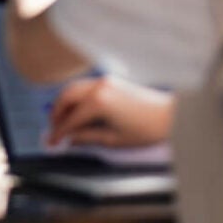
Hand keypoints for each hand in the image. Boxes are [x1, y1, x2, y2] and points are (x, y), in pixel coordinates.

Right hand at [47, 75, 173, 147]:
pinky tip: (76, 110)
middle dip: (56, 113)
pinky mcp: (110, 80)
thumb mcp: (114, 139)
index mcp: (98, 102)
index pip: (70, 119)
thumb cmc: (146, 130)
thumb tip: (70, 140)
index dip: (59, 132)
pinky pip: (84, 86)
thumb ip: (87, 138)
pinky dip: (76, 97)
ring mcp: (104, 81)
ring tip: (62, 120)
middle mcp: (98, 87)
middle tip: (53, 129)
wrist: (169, 116)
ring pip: (73, 88)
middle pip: (66, 97)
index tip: (52, 142)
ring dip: (64, 103)